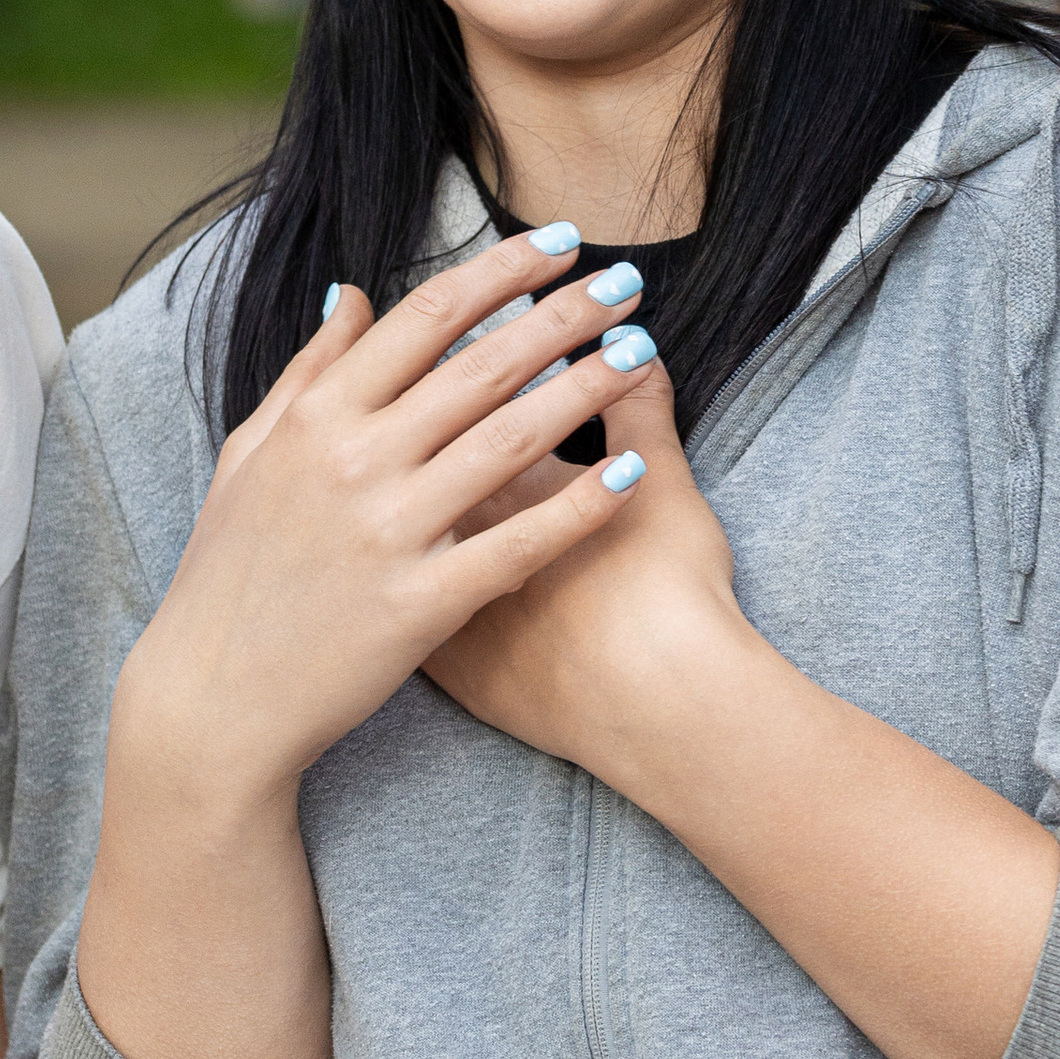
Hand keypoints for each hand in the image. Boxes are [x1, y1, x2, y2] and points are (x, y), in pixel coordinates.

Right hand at [110, 227, 655, 815]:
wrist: (213, 698)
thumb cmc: (230, 573)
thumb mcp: (250, 456)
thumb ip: (307, 372)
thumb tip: (353, 295)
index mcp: (315, 418)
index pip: (425, 318)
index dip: (501, 271)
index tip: (561, 244)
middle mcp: (353, 462)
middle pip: (481, 366)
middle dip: (564, 315)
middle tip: (628, 282)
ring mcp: (388, 533)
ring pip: (508, 441)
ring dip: (583, 390)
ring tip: (639, 352)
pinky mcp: (420, 605)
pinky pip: (515, 544)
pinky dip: (577, 507)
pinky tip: (630, 472)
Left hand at [425, 339, 745, 784]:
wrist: (663, 706)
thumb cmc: (670, 590)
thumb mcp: (663, 481)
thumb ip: (641, 408)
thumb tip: (634, 352)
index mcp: (492, 473)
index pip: (450, 403)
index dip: (456, 375)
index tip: (475, 359)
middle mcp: (440, 526)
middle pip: (398, 463)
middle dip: (408, 433)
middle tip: (431, 418)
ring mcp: (432, 598)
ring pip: (388, 539)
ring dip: (398, 509)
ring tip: (426, 490)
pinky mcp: (445, 665)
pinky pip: (403, 613)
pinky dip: (407, 585)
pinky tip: (423, 565)